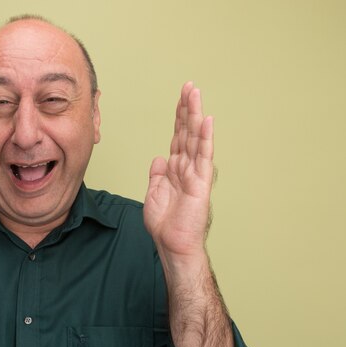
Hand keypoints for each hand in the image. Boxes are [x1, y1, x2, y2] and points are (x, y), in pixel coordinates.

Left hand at [144, 82, 213, 257]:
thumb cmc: (165, 224)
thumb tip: (159, 158)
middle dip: (187, 109)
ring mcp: (195, 173)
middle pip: (187, 132)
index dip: (178, 117)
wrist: (172, 244)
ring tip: (195, 94)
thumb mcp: (155, 194)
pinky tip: (206, 121)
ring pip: (195, 139)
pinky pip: (202, 157)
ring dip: (195, 116)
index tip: (180, 97)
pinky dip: (204, 139)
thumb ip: (157, 175)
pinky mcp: (200, 183)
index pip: (177, 137)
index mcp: (174, 169)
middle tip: (189, 86)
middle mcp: (186, 167)